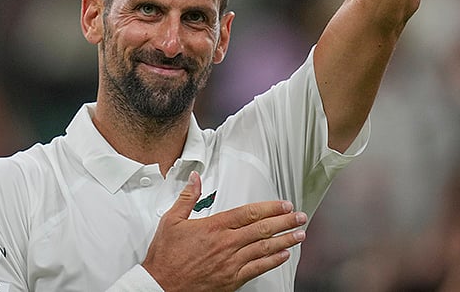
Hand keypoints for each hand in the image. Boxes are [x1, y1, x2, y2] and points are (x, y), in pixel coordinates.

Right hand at [142, 172, 306, 291]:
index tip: (284, 205)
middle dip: (285, 222)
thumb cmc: (165, 257)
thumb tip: (195, 178)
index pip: (249, 213)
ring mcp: (230, 263)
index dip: (270, 207)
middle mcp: (226, 244)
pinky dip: (273, 261)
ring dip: (285, 240)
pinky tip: (283, 256)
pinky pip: (257, 269)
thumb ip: (187, 197)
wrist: (160, 286)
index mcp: (214, 226)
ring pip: (264, 248)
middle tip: (299, 217)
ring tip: (299, 234)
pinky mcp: (231, 280)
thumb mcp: (171, 221)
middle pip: (262, 229)